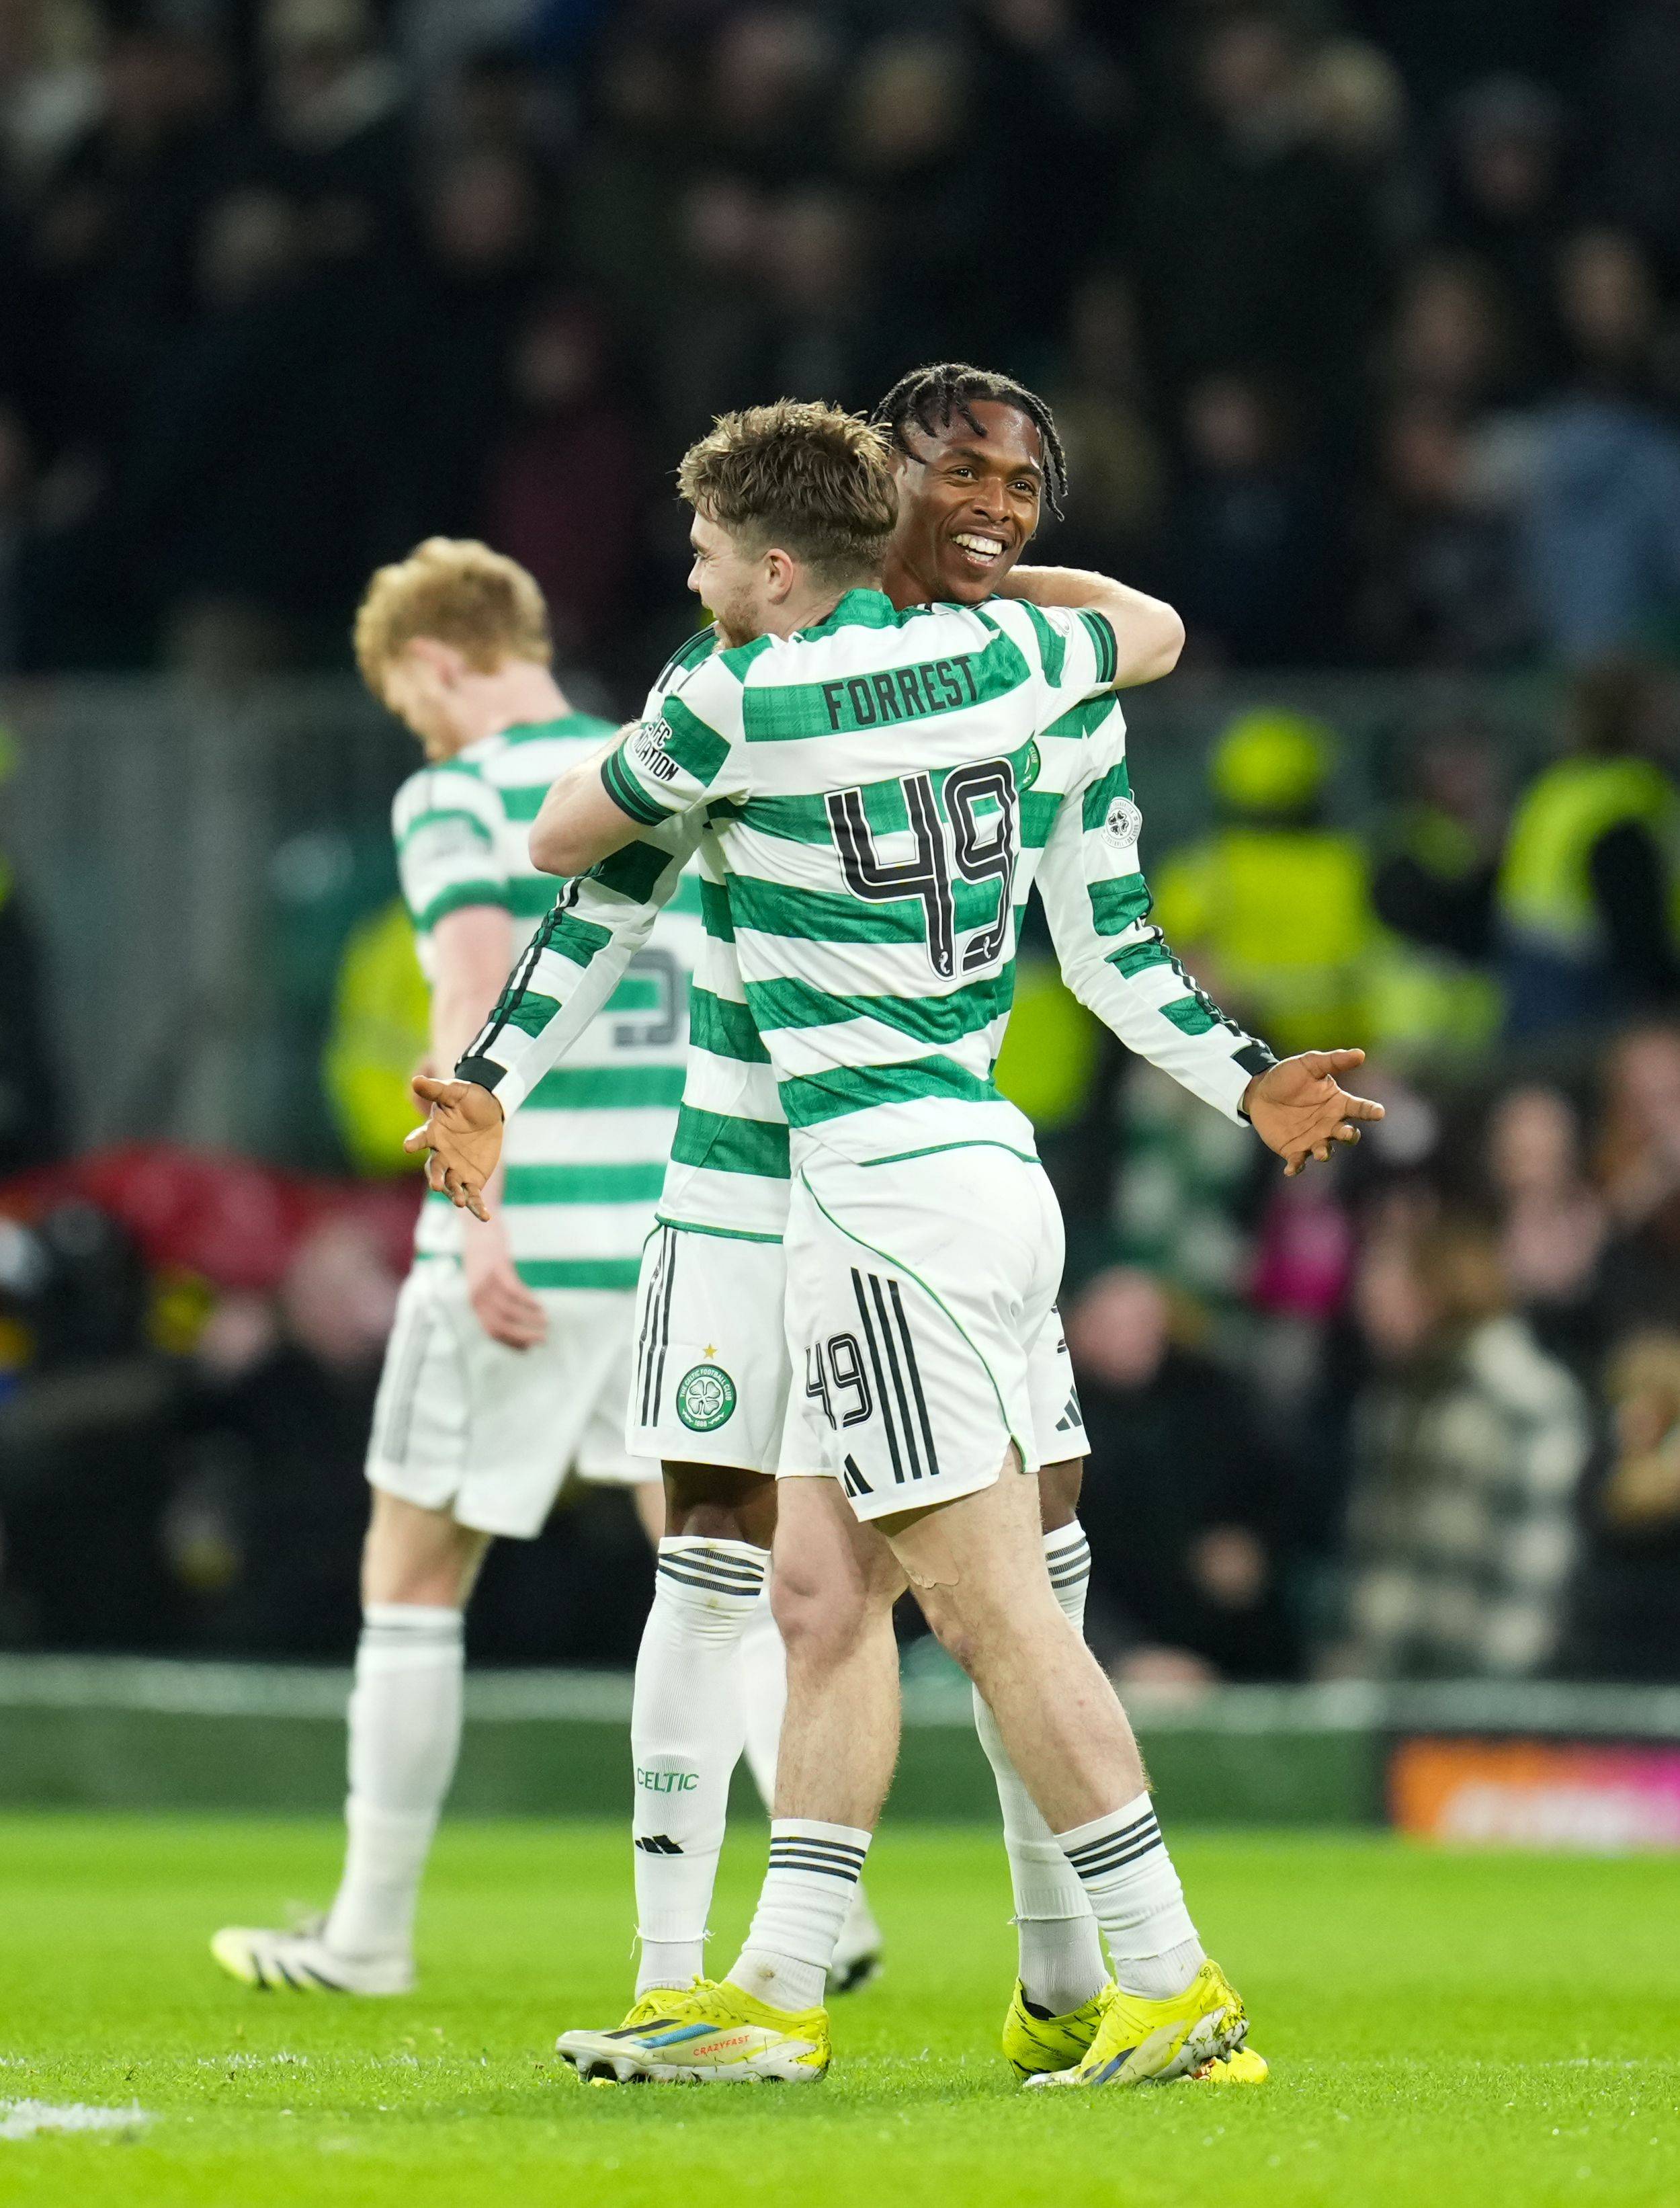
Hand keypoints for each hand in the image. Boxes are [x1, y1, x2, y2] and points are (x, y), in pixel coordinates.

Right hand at [403, 1076, 504, 1220]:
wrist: (488, 1110)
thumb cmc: (467, 1098)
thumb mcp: (455, 1090)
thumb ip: (436, 1089)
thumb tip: (415, 1079)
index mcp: (433, 1134)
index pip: (420, 1138)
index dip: (414, 1142)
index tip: (407, 1146)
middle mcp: (440, 1155)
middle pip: (435, 1169)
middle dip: (436, 1177)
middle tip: (437, 1185)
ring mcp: (455, 1170)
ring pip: (452, 1186)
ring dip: (455, 1195)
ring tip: (459, 1202)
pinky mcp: (472, 1180)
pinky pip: (473, 1196)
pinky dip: (477, 1207)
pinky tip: (485, 1217)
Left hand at [462, 1215, 546, 1349]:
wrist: (477, 1223)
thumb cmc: (484, 1254)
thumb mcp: (484, 1279)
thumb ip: (492, 1297)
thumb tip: (511, 1316)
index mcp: (474, 1301)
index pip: (492, 1331)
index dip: (512, 1343)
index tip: (529, 1348)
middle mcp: (477, 1294)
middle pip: (500, 1325)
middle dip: (523, 1336)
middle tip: (542, 1340)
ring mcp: (485, 1280)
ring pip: (509, 1310)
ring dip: (529, 1319)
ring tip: (546, 1322)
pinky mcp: (496, 1266)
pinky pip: (514, 1290)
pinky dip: (529, 1301)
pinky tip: (541, 1305)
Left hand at [1242, 1049, 1383, 1176]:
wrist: (1260, 1090)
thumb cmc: (1288, 1076)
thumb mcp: (1309, 1064)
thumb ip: (1334, 1061)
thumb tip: (1360, 1054)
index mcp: (1338, 1103)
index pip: (1360, 1108)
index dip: (1370, 1111)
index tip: (1378, 1112)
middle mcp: (1330, 1124)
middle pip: (1346, 1134)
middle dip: (1348, 1135)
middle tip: (1346, 1132)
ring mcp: (1313, 1139)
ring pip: (1325, 1151)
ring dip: (1325, 1153)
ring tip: (1321, 1153)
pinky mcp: (1293, 1150)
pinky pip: (1298, 1162)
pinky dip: (1295, 1168)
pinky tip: (1290, 1170)